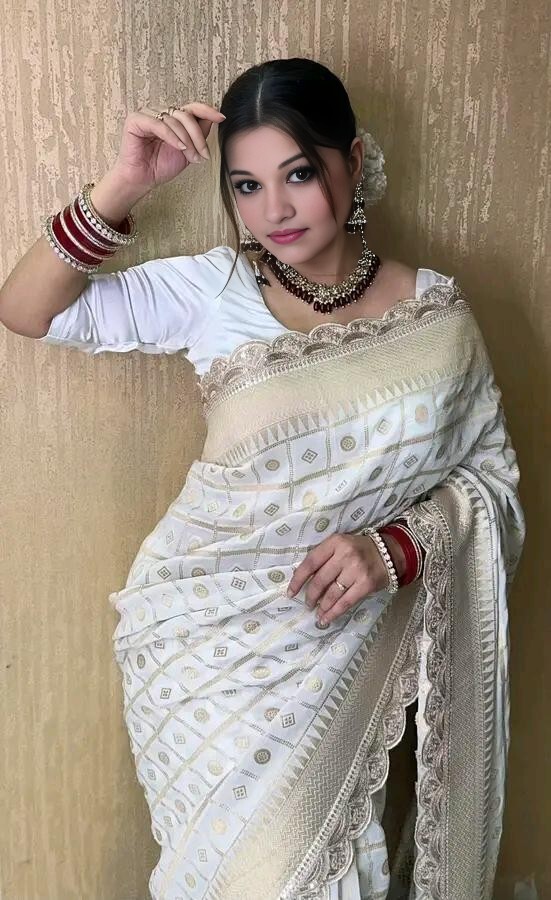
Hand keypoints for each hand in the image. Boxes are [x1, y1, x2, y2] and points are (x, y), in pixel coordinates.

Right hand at [110, 102, 225, 194]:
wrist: (143, 180)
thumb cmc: (160, 166)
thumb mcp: (188, 151)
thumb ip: (198, 135)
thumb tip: (212, 120)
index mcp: (172, 118)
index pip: (192, 108)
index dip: (207, 110)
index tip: (221, 118)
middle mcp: (160, 113)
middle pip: (186, 115)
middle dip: (198, 136)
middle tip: (203, 155)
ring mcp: (147, 114)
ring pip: (175, 120)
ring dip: (186, 140)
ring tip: (190, 157)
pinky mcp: (135, 120)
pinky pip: (159, 124)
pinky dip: (172, 136)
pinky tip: (179, 147)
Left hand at [286, 532, 405, 625]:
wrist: (390, 553)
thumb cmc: (359, 550)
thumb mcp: (340, 545)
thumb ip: (324, 557)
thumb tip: (304, 581)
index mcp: (335, 542)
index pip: (310, 562)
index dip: (298, 579)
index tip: (291, 592)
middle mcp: (345, 554)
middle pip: (320, 580)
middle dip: (311, 595)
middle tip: (308, 604)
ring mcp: (356, 570)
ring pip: (332, 593)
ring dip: (322, 606)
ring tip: (317, 613)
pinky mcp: (366, 584)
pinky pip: (346, 602)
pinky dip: (334, 612)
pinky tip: (326, 618)